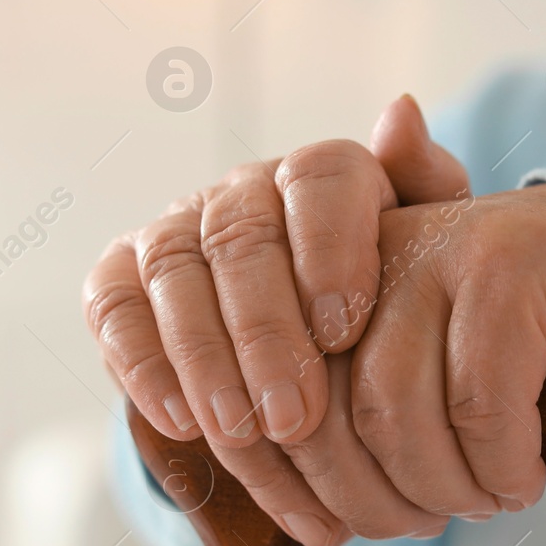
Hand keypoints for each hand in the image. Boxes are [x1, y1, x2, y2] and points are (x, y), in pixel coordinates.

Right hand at [83, 97, 470, 545]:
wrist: (318, 364)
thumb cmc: (388, 310)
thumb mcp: (429, 260)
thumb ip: (431, 190)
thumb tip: (401, 112)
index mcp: (321, 177)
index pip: (319, 177)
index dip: (328, 249)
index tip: (344, 332)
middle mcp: (243, 192)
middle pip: (241, 235)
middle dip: (266, 333)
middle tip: (294, 415)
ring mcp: (176, 230)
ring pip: (174, 272)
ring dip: (206, 359)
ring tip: (241, 432)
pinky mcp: (121, 277)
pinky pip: (114, 306)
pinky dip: (142, 365)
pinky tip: (182, 422)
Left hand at [329, 183, 545, 533]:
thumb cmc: (493, 333)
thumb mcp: (407, 370)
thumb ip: (348, 427)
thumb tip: (317, 529)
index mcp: (317, 282)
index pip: (277, 403)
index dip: (303, 487)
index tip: (338, 533)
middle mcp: (363, 256)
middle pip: (332, 412)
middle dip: (374, 500)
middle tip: (423, 524)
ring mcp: (435, 252)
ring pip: (399, 407)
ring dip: (443, 487)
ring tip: (480, 502)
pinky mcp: (507, 266)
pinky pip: (483, 397)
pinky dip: (501, 462)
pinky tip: (521, 481)